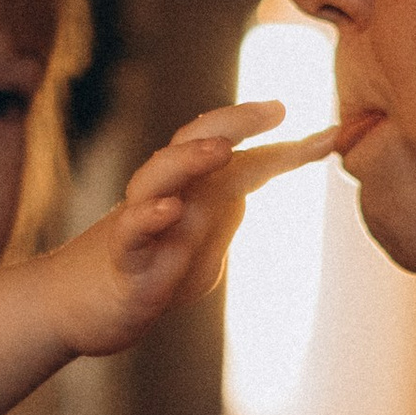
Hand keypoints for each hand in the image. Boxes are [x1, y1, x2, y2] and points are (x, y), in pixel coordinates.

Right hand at [42, 100, 358, 359]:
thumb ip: (228, 208)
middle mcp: (168, 195)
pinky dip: (148, 219)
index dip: (288, 148)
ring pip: (158, 177)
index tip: (334, 135)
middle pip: (196, 142)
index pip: (244, 159)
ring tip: (221, 149)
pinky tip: (170, 212)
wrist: (81, 307)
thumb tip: (259, 172)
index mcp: (194, 191)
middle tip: (276, 108)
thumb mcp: (203, 240)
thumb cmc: (147, 268)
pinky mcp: (122, 261)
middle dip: (235, 121)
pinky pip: (131, 234)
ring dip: (189, 159)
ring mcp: (142, 224)